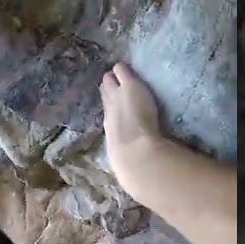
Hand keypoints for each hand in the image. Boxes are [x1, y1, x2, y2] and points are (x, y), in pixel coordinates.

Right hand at [100, 62, 163, 195]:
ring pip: (112, 88)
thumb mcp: (132, 168)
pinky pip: (123, 75)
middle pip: (107, 103)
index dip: (110, 113)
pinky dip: (122, 71)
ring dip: (112, 81)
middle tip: (105, 83)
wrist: (137, 156)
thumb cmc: (135, 168)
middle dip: (106, 94)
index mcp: (113, 137)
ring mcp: (119, 101)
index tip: (110, 107)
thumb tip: (139, 178)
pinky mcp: (129, 88)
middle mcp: (111, 118)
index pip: (110, 121)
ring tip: (109, 73)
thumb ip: (135, 169)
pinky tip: (120, 65)